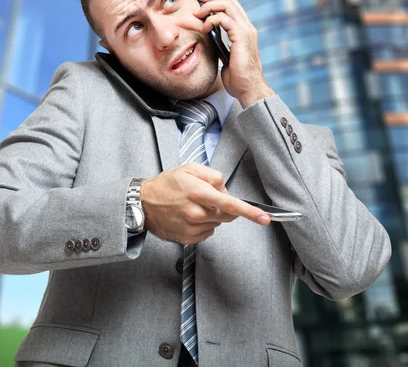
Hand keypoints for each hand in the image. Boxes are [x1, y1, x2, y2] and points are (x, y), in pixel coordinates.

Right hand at [140, 163, 270, 243]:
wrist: (142, 204)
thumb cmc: (166, 184)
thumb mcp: (189, 169)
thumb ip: (212, 175)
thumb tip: (225, 189)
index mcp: (199, 193)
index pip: (230, 204)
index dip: (249, 211)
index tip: (264, 218)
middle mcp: (197, 213)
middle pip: (226, 214)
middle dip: (222, 206)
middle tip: (205, 197)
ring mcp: (192, 228)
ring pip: (217, 223)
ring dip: (211, 215)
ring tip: (192, 206)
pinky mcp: (188, 239)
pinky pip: (208, 232)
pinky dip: (204, 225)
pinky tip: (188, 217)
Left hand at [192, 0, 274, 108]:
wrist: (248, 90)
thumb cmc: (238, 78)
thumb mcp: (226, 57)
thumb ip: (221, 45)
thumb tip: (210, 38)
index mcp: (244, 31)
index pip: (231, 7)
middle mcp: (247, 28)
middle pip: (229, 1)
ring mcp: (246, 31)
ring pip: (227, 6)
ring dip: (209, 6)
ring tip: (197, 14)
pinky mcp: (242, 37)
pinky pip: (225, 19)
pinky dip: (212, 20)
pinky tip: (204, 28)